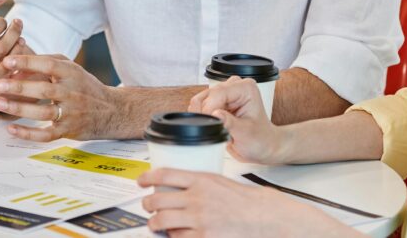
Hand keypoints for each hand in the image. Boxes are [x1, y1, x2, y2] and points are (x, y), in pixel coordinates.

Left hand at [0, 54, 122, 141]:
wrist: (111, 110)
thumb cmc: (83, 85)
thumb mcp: (70, 68)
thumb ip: (45, 62)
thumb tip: (17, 63)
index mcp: (72, 73)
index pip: (48, 65)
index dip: (28, 63)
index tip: (7, 61)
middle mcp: (72, 93)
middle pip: (44, 90)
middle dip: (19, 88)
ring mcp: (71, 113)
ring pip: (43, 113)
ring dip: (19, 109)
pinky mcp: (68, 131)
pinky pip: (46, 134)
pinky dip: (28, 134)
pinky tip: (11, 129)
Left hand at [138, 169, 355, 237]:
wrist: (265, 216)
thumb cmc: (245, 200)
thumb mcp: (219, 181)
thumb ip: (198, 184)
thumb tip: (176, 188)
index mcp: (201, 179)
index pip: (165, 174)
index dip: (147, 177)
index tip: (141, 180)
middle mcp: (197, 198)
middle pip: (157, 199)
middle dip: (147, 204)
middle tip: (147, 205)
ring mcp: (199, 220)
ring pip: (162, 220)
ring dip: (155, 222)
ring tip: (155, 222)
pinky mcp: (203, 237)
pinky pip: (177, 237)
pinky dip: (173, 236)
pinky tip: (175, 234)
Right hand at [189, 77, 287, 164]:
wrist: (262, 146)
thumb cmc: (260, 139)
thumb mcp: (246, 134)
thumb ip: (230, 123)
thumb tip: (214, 114)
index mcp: (246, 88)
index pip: (219, 93)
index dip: (209, 108)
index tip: (207, 123)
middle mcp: (235, 86)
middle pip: (208, 95)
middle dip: (205, 113)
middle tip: (208, 129)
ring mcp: (225, 93)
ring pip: (201, 99)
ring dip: (202, 115)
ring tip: (212, 129)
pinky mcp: (218, 101)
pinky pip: (201, 105)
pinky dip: (202, 117)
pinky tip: (211, 126)